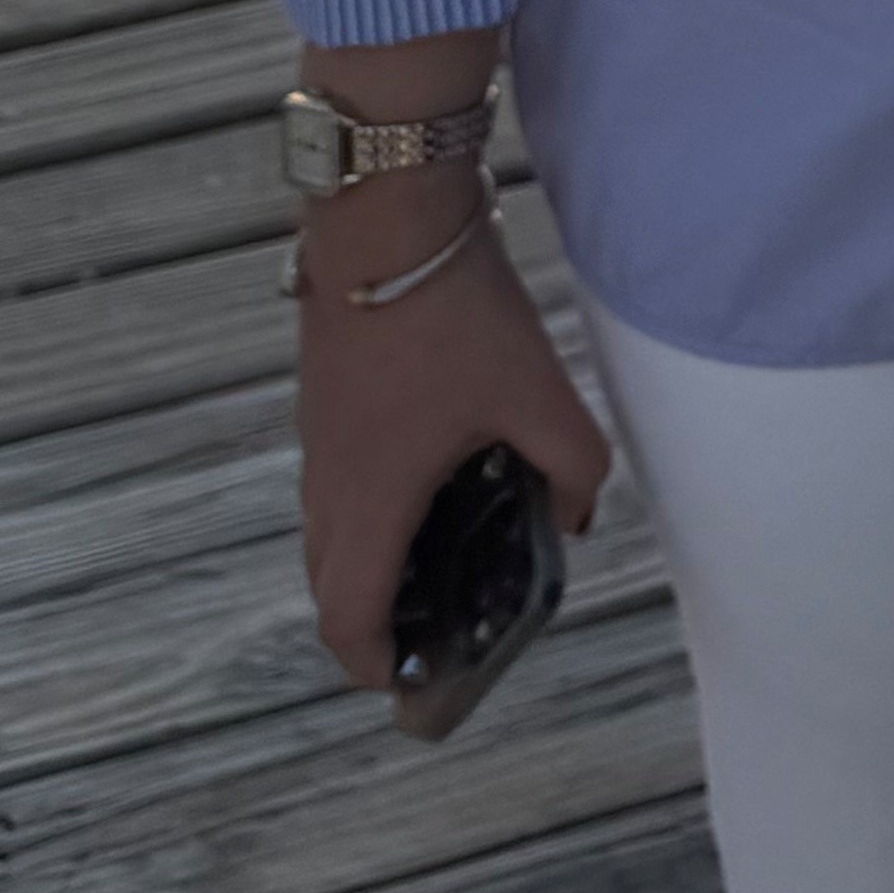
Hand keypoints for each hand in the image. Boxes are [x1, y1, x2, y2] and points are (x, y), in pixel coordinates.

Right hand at [293, 178, 611, 685]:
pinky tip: (430, 475)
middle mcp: (329, 480)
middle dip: (371, 620)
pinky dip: (365, 508)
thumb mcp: (538, 391)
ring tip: (441, 552)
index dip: (373, 662)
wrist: (386, 215)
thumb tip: (576, 515)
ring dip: (367, 561)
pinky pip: (332, 483)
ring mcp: (317, 437)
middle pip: (329, 584)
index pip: (347, 616)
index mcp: (374, 498)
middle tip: (434, 623)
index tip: (410, 677)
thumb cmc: (456, 312)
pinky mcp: (322, 398)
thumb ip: (574, 465)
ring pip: (326, 531)